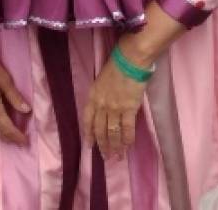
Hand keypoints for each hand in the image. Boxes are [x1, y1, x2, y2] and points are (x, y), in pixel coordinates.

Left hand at [82, 45, 147, 159]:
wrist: (130, 59)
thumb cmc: (116, 64)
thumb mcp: (101, 80)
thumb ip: (100, 95)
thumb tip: (103, 107)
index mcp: (93, 96)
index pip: (87, 120)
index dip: (88, 134)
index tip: (90, 145)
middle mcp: (101, 105)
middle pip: (99, 130)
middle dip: (102, 145)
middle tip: (105, 157)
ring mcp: (114, 108)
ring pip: (112, 133)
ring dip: (114, 146)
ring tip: (117, 157)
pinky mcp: (129, 109)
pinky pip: (127, 129)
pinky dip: (127, 139)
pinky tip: (128, 146)